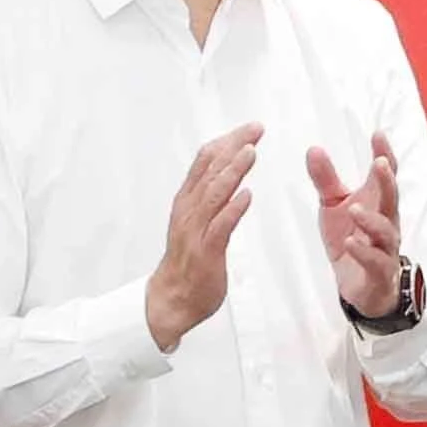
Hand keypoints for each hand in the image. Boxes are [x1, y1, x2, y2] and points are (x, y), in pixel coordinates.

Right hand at [144, 123, 264, 353]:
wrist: (171, 298)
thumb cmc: (188, 260)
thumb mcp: (196, 220)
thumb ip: (209, 196)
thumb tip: (225, 170)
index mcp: (188, 201)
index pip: (206, 163)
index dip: (227, 143)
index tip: (249, 128)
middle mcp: (189, 211)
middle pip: (210, 171)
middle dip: (233, 147)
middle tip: (256, 129)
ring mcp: (195, 230)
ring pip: (214, 195)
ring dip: (233, 172)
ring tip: (251, 152)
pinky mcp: (205, 251)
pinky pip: (220, 227)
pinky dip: (232, 209)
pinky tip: (247, 195)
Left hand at [305, 136, 404, 316]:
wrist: (363, 286)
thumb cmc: (353, 239)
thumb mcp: (334, 206)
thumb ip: (326, 180)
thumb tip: (313, 149)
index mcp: (378, 204)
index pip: (385, 177)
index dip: (384, 156)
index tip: (378, 135)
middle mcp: (387, 223)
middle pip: (392, 200)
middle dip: (388, 182)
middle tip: (380, 164)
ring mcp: (385, 248)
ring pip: (386, 232)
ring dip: (372, 220)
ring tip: (354, 210)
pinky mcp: (378, 272)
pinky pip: (375, 261)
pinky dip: (364, 252)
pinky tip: (350, 242)